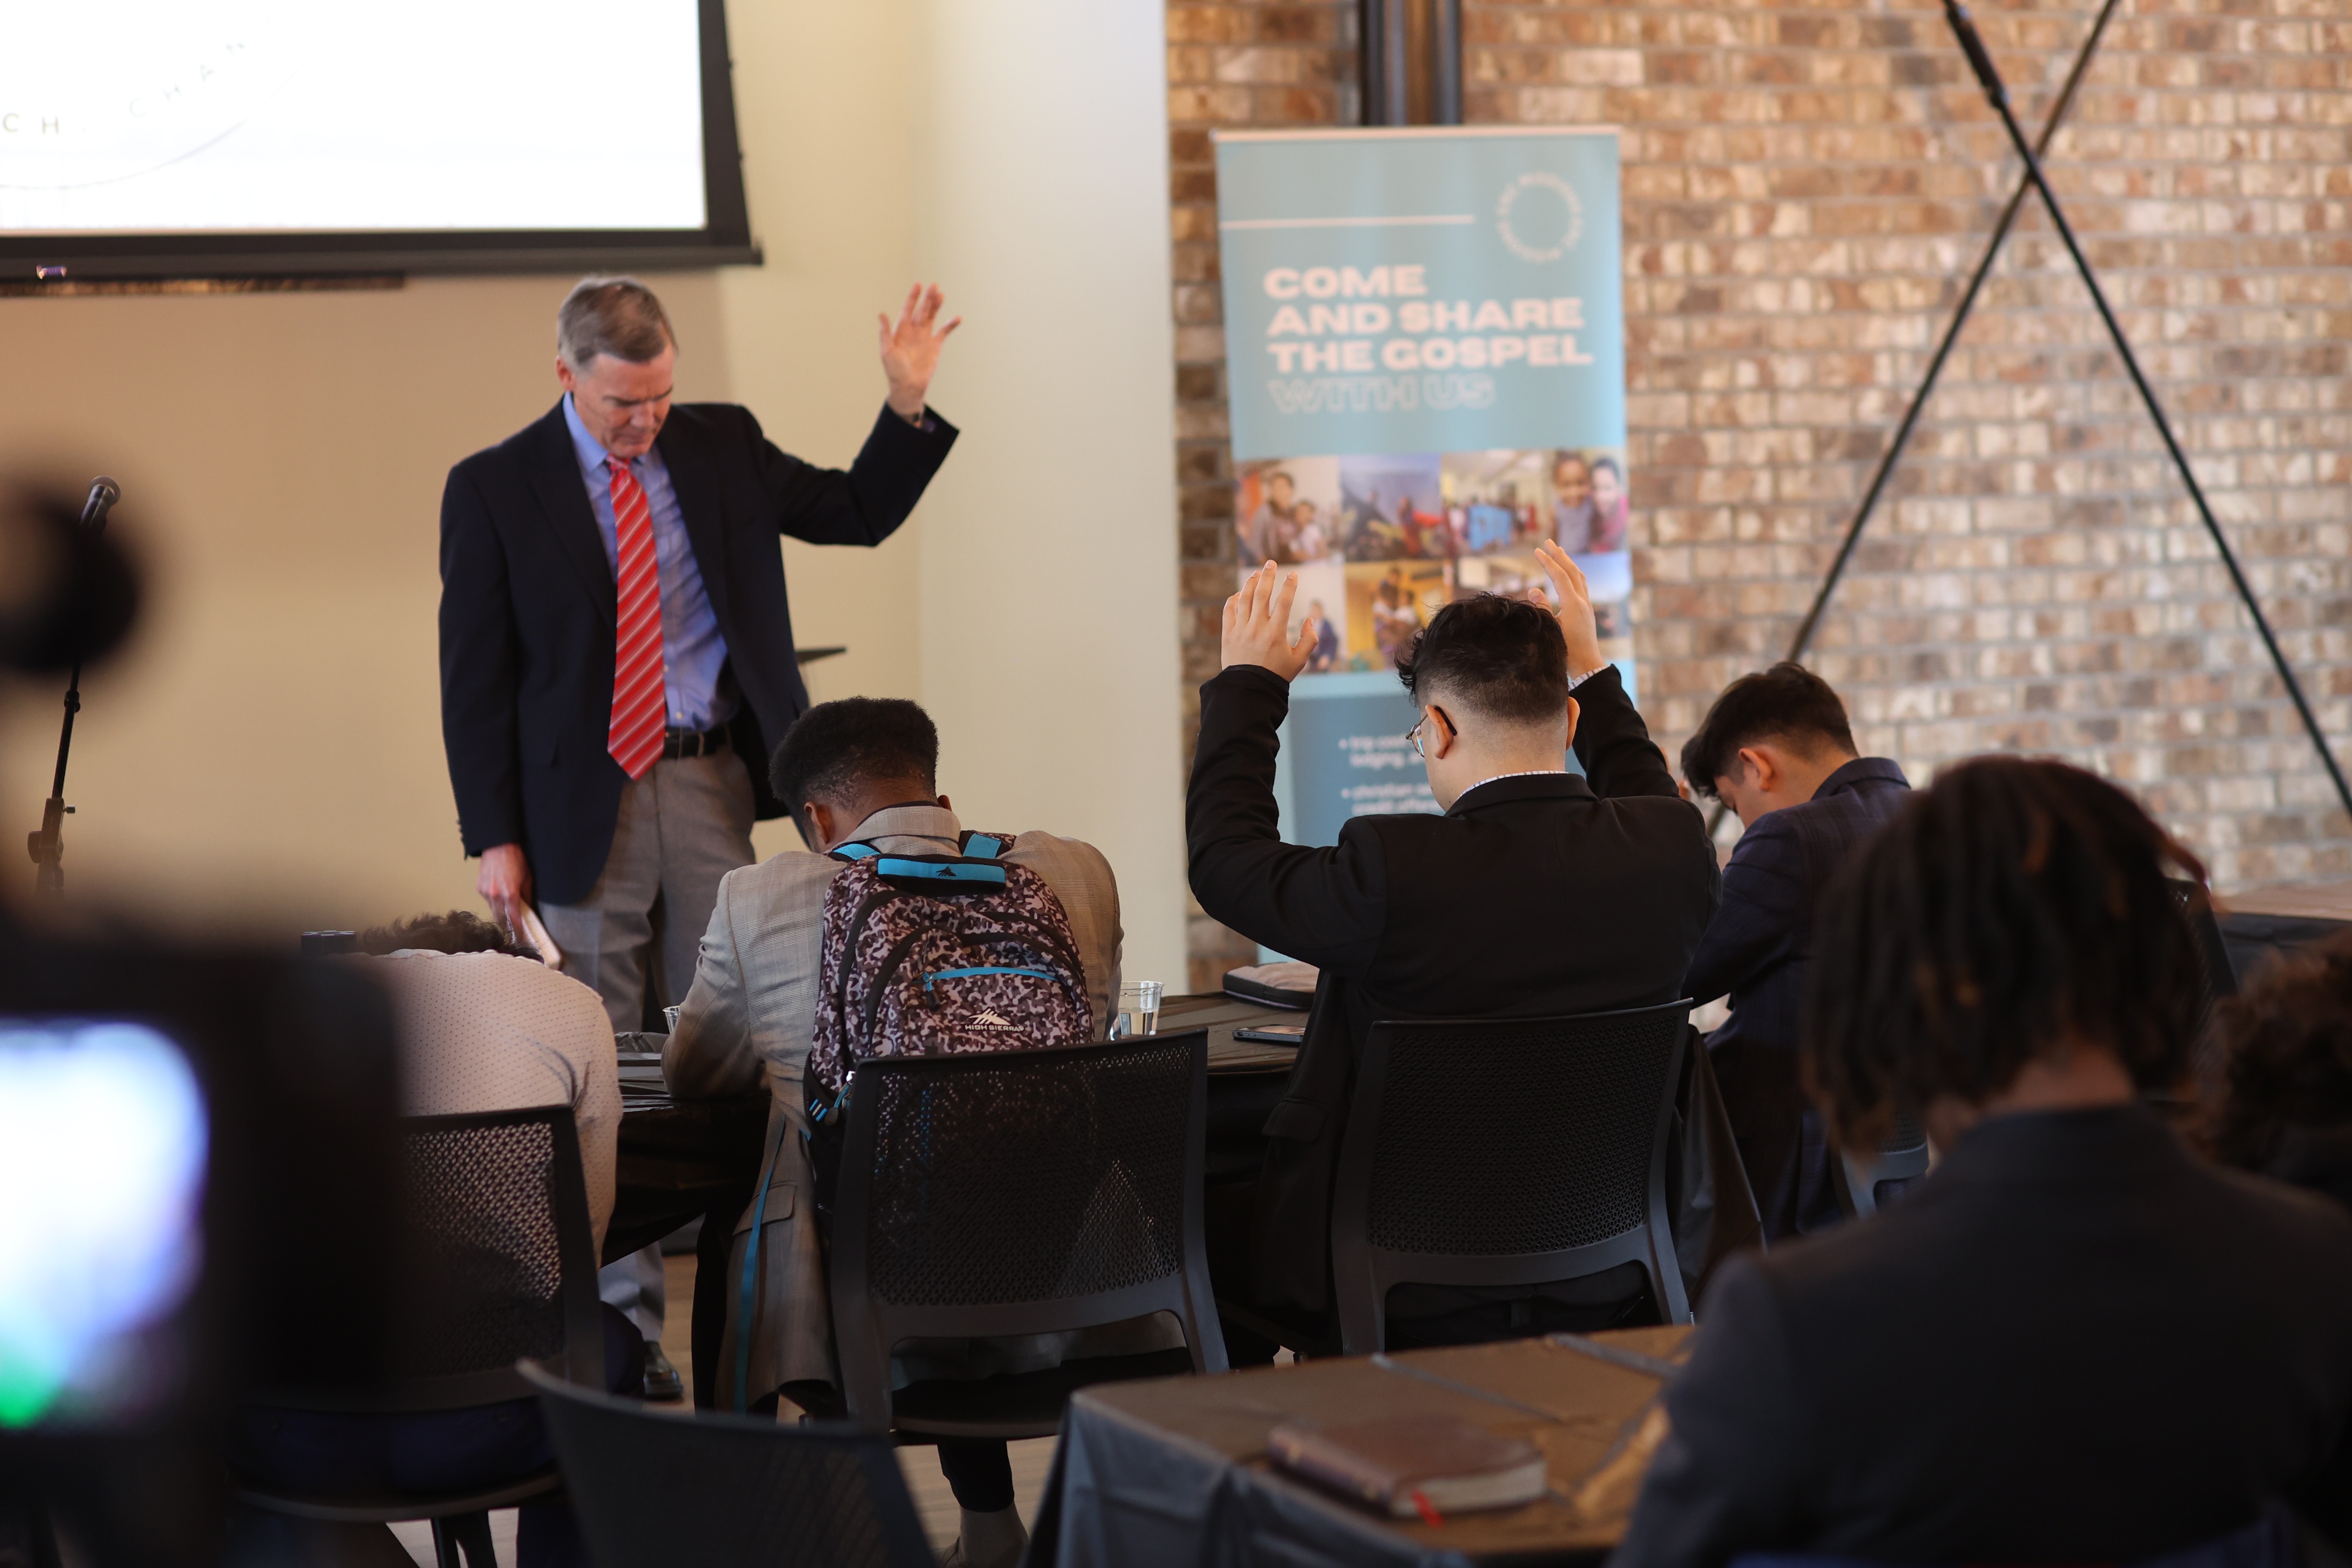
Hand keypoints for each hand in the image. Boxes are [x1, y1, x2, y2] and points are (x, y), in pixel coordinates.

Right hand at [477, 843, 533, 938]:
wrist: (498, 845)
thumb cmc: (516, 859)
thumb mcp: (527, 878)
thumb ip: (527, 896)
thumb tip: (529, 908)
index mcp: (510, 894)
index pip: (514, 919)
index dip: (518, 930)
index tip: (520, 938)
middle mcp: (495, 895)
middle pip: (500, 919)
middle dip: (507, 926)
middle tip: (513, 931)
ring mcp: (485, 892)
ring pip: (493, 910)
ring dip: (499, 914)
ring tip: (506, 916)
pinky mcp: (479, 888)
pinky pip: (487, 901)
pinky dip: (493, 902)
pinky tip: (499, 898)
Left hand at [879, 283, 961, 420]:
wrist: (908, 386)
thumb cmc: (894, 370)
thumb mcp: (886, 351)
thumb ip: (885, 332)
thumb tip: (881, 314)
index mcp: (901, 330)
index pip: (908, 309)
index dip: (912, 297)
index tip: (918, 285)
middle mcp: (914, 330)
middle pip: (922, 310)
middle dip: (927, 298)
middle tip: (934, 285)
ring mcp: (925, 337)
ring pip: (932, 317)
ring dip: (936, 306)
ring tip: (941, 294)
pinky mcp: (935, 346)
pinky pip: (944, 332)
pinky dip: (951, 325)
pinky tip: (958, 317)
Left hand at [1222, 561, 1317, 681]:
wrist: (1248, 689)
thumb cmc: (1276, 675)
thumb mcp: (1299, 661)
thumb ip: (1309, 640)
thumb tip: (1311, 620)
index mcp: (1276, 633)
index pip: (1284, 602)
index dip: (1290, 586)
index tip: (1293, 574)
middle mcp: (1257, 628)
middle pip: (1262, 594)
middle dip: (1268, 575)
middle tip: (1271, 563)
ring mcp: (1241, 630)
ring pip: (1245, 599)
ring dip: (1251, 583)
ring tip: (1257, 573)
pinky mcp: (1228, 634)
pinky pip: (1229, 610)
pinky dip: (1234, 599)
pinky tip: (1240, 593)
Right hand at [1534, 538, 1605, 676]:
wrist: (1587, 666)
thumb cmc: (1567, 651)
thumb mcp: (1551, 630)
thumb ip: (1542, 609)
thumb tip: (1534, 589)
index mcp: (1574, 604)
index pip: (1559, 576)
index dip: (1548, 562)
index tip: (1537, 550)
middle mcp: (1583, 601)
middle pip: (1572, 571)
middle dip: (1560, 555)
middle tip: (1548, 542)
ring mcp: (1587, 606)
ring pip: (1578, 577)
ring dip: (1568, 563)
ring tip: (1558, 552)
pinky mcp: (1587, 611)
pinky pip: (1581, 586)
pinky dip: (1572, 574)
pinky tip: (1568, 575)